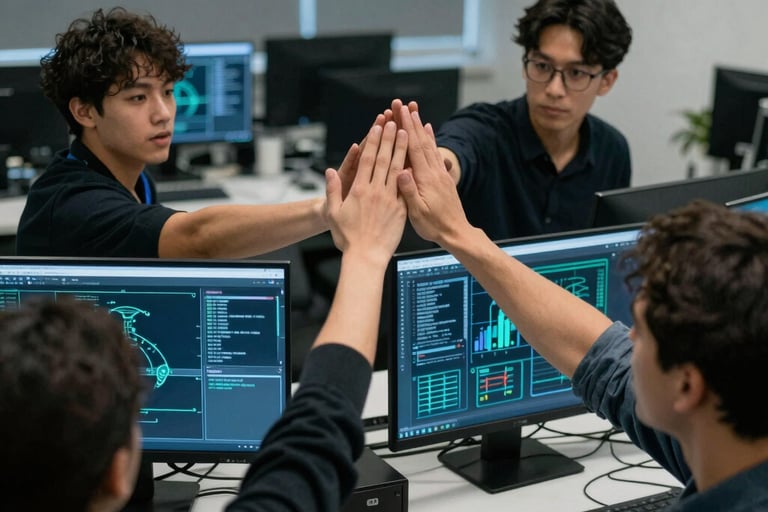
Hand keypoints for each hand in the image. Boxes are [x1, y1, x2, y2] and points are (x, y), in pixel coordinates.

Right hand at [325, 121, 407, 264]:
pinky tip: (415, 159)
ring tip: (407, 133)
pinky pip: (407, 186)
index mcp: (360, 190)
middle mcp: (376, 191)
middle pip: (384, 159)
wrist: (366, 257)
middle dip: (390, 139)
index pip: (368, 160)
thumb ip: (333, 190)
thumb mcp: (334, 213)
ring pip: (398, 169)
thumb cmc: (348, 238)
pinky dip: (411, 171)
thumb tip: (330, 171)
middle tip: (395, 122)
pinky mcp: (401, 209)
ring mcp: (390, 199)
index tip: (378, 128)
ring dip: (402, 150)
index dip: (373, 141)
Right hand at [396, 106, 469, 245]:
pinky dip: (431, 139)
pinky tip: (429, 131)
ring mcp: (439, 173)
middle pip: (421, 141)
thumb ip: (409, 191)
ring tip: (414, 111)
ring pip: (429, 144)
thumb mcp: (417, 213)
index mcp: (425, 179)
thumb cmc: (434, 226)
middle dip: (411, 121)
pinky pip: (435, 153)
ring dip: (421, 126)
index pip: (413, 149)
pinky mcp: (443, 177)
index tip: (399, 112)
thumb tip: (401, 171)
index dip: (406, 129)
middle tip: (403, 104)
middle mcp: (434, 171)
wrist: (456, 233)